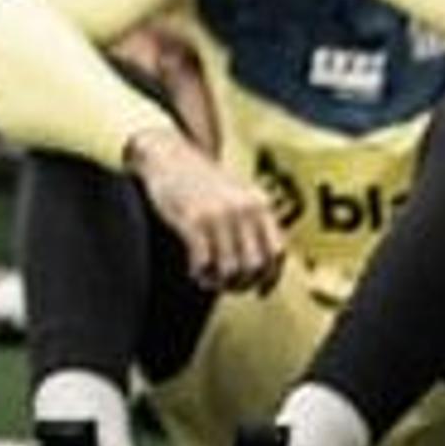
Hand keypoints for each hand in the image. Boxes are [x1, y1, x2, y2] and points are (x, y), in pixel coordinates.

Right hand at [127, 125, 283, 293]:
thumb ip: (254, 222)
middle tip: (226, 286)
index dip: (269, 278)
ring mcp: (217, 213)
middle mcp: (243, 209)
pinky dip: (199, 272)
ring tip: (208, 280)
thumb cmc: (202, 181)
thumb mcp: (237, 194)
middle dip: (241, 283)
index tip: (258, 291)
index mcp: (259, 203)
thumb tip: (265, 268)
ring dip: (219, 282)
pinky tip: (193, 270)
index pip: (277, 253)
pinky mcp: (191, 218)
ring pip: (229, 268)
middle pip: (253, 265)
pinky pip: (203, 260)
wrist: (167, 154)